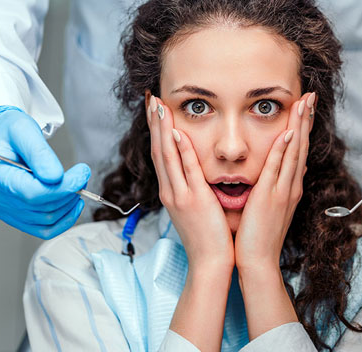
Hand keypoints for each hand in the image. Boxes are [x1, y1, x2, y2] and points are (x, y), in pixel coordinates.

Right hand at [0, 106, 89, 238]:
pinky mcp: (16, 216)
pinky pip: (43, 229)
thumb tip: (55, 177)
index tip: (82, 173)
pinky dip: (64, 220)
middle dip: (70, 192)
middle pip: (42, 208)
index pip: (34, 193)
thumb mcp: (23, 130)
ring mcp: (5, 210)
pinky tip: (74, 204)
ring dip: (69, 205)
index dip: (64, 187)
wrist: (1, 137)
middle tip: (81, 175)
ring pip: (46, 220)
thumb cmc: (9, 131)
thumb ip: (40, 154)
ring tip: (77, 185)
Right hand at [146, 94, 233, 270]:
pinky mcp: (194, 200)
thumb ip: (192, 188)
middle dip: (154, 123)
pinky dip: (180, 151)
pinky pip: (186, 171)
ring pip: (167, 156)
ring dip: (162, 129)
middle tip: (151, 98)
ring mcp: (180, 195)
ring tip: (159, 106)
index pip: (160, 154)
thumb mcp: (194, 208)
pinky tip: (176, 133)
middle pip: (158, 150)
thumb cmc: (207, 236)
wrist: (209, 262)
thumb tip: (193, 171)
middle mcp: (170, 191)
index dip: (156, 130)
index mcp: (171, 192)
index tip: (155, 109)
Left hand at [234, 92, 314, 270]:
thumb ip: (284, 186)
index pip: (299, 150)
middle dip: (306, 119)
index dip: (303, 127)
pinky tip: (288, 133)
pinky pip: (278, 168)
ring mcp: (283, 190)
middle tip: (310, 95)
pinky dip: (284, 150)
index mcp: (290, 187)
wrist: (258, 260)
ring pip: (294, 152)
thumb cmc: (261, 235)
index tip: (305, 107)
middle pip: (301, 146)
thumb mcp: (276, 207)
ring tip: (304, 103)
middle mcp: (291, 186)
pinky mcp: (270, 196)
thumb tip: (296, 169)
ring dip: (299, 126)